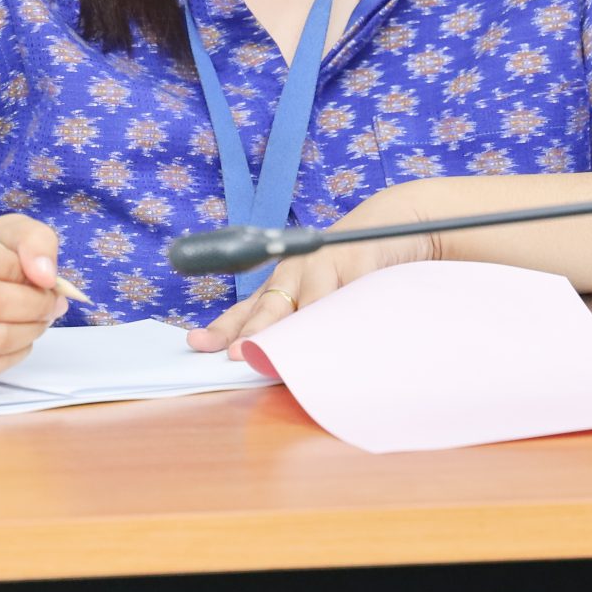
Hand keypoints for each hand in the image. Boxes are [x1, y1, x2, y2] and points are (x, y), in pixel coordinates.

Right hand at [0, 214, 67, 389]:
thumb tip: (46, 276)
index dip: (20, 270)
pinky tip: (18, 341)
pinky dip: (13, 356)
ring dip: (29, 331)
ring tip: (39, 320)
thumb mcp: (4, 233)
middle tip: (50, 304)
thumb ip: (34, 240)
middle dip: (34, 305)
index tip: (38, 276)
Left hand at [189, 184, 441, 360]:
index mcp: (282, 283)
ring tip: (286, 357)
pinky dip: (344, 320)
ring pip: (309, 304)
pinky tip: (340, 339)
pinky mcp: (359, 262)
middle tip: (239, 354)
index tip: (202, 344)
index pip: (245, 309)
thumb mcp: (318, 295)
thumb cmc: (348, 268)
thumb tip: (272, 367)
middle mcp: (297, 271)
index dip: (225, 329)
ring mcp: (327, 264)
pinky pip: (349, 297)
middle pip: (271, 306)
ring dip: (299, 331)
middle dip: (255, 332)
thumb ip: (296, 323)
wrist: (390, 224)